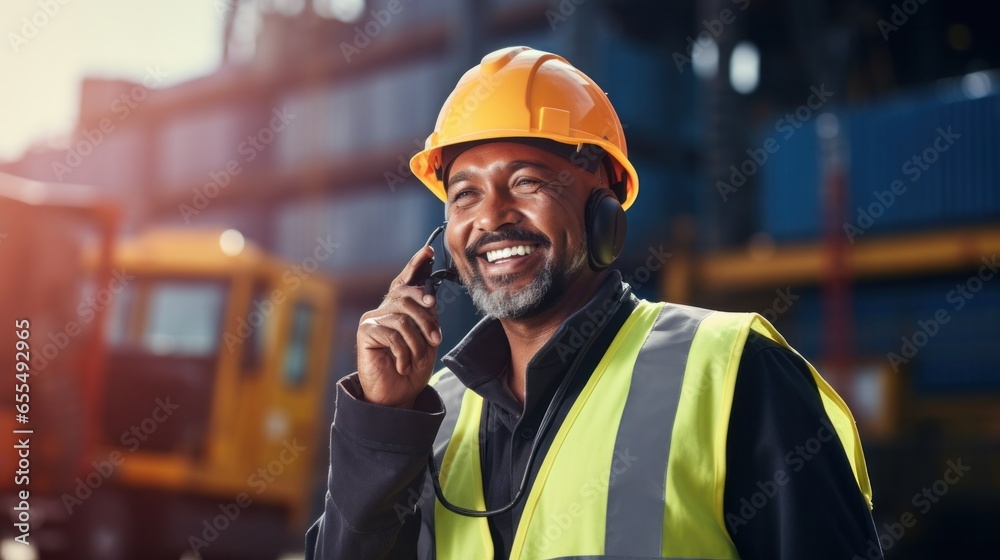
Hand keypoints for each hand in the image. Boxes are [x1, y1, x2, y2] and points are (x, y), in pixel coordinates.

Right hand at [357, 246, 441, 407]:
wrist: (396, 395)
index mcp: (399, 309)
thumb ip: (427, 317)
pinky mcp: (365, 332)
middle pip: (409, 298)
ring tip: (416, 360)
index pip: (404, 282)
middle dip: (427, 319)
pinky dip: (403, 353)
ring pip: (403, 319)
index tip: (428, 251)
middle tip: (435, 339)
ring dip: (416, 343)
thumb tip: (430, 296)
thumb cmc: (412, 368)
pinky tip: (402, 365)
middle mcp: (384, 309)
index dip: (415, 265)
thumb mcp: (427, 340)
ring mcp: (372, 319)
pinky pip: (392, 334)